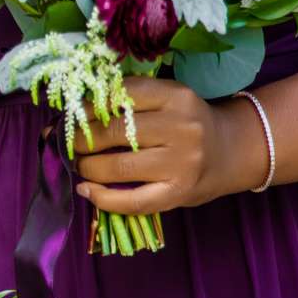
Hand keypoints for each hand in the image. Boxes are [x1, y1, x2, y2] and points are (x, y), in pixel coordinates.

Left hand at [73, 76, 262, 215]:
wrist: (231, 152)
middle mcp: (181, 127)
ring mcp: (182, 163)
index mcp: (175, 96)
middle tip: (68, 143)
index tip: (70, 115)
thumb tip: (66, 116)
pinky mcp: (179, 193)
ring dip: (87, 167)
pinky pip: (132, 201)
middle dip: (80, 139)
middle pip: (115, 132)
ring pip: (118, 166)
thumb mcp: (166, 100)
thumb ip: (125, 102)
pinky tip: (87, 190)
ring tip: (79, 164)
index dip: (86, 107)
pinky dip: (103, 198)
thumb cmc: (187, 124)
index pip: (119, 96)